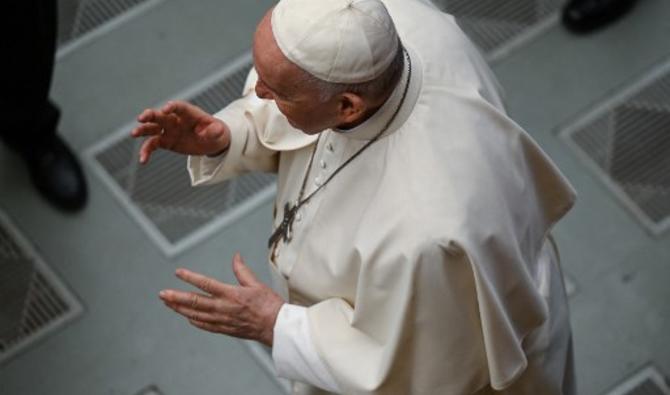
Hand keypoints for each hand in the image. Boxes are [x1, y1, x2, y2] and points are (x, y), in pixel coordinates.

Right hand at [131, 100, 230, 163]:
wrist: (212, 141)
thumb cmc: (216, 131)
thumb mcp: (219, 131)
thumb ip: (214, 130)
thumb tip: (207, 132)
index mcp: (188, 113)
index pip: (178, 107)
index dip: (172, 107)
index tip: (166, 109)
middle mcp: (175, 119)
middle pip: (160, 115)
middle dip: (150, 115)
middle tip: (141, 118)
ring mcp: (168, 130)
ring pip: (152, 128)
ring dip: (142, 130)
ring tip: (134, 134)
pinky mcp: (165, 141)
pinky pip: (153, 145)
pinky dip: (146, 151)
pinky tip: (143, 160)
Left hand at [159, 253, 284, 346]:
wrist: (276, 327)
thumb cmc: (269, 306)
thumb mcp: (256, 284)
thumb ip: (242, 271)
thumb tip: (236, 257)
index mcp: (231, 294)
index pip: (206, 284)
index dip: (190, 277)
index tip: (179, 272)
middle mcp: (224, 308)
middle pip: (195, 302)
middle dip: (176, 297)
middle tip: (162, 294)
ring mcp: (223, 320)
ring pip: (196, 315)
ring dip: (180, 309)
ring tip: (169, 304)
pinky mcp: (226, 329)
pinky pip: (206, 326)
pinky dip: (195, 321)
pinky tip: (188, 318)